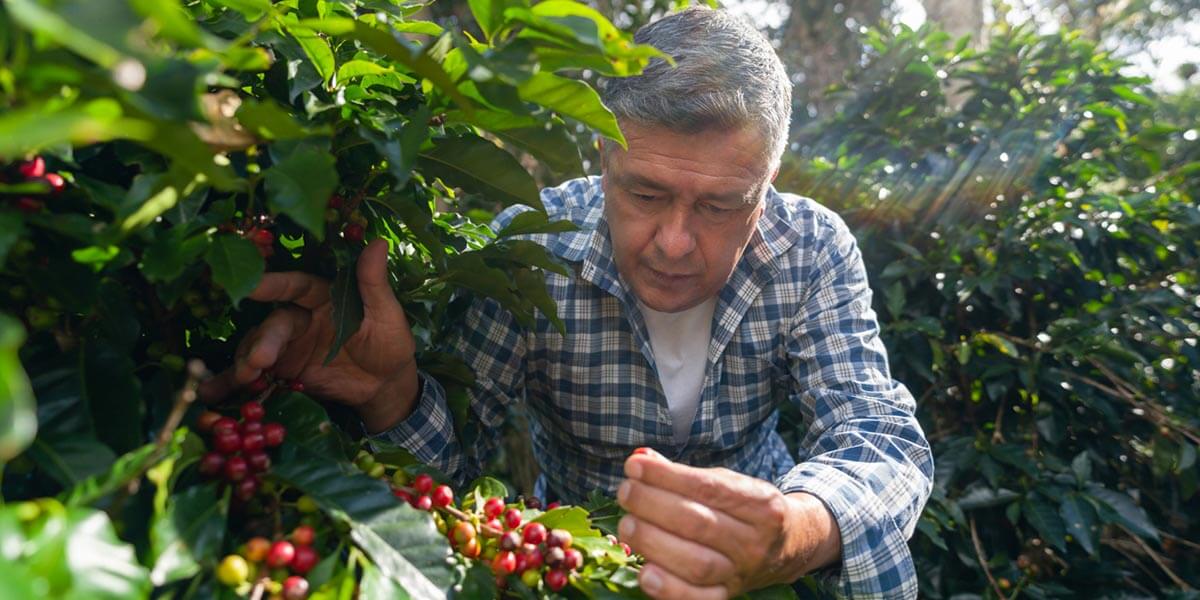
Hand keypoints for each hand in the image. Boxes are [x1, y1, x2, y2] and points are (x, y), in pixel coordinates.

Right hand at [198, 239, 419, 431]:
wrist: (386, 387)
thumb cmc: (390, 343)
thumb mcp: (387, 315)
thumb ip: (374, 284)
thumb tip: (378, 242)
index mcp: (322, 296)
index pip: (294, 286)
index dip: (273, 285)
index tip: (252, 285)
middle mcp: (299, 318)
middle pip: (273, 324)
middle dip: (263, 341)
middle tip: (259, 360)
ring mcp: (288, 347)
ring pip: (258, 348)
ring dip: (246, 362)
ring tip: (245, 379)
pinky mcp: (282, 373)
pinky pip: (255, 376)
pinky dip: (231, 383)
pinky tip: (211, 394)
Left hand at [615, 450, 841, 599]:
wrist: (788, 546)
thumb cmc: (747, 509)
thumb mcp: (728, 483)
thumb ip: (685, 474)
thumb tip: (641, 459)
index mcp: (760, 505)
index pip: (707, 488)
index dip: (666, 476)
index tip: (634, 466)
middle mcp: (754, 541)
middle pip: (698, 524)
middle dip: (652, 505)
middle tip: (626, 492)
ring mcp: (742, 573)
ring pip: (695, 563)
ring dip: (653, 543)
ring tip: (627, 525)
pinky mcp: (728, 597)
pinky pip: (697, 599)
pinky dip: (668, 589)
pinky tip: (644, 572)